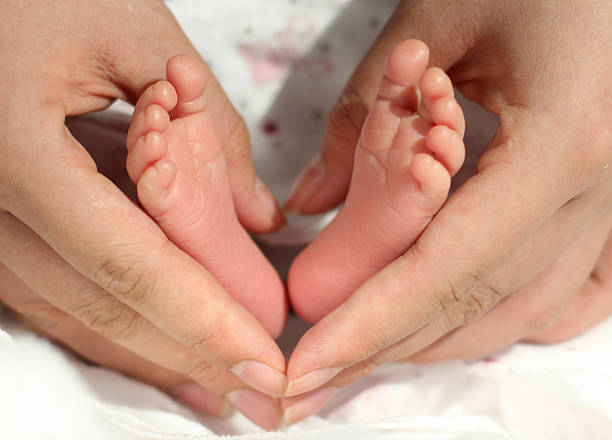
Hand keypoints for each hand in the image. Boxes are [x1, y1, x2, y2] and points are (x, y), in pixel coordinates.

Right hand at [0, 0, 285, 429]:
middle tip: (259, 394)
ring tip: (219, 387)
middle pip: (101, 305)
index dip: (202, 321)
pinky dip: (110, 327)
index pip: (129, 263)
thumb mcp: (131, 33)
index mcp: (17, 151)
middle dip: (188, 357)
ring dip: (151, 357)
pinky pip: (49, 295)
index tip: (264, 363)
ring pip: (70, 315)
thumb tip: (257, 215)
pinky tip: (158, 349)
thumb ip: (205, 127)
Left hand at [282, 0, 611, 422]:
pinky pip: (568, 294)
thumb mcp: (437, 20)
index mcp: (560, 146)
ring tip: (361, 357)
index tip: (306, 369)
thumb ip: (365, 111)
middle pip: (475, 302)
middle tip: (310, 380)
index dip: (368, 326)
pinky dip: (506, 320)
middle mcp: (599, 194)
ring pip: (519, 312)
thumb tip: (312, 197)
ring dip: (434, 341)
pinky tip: (461, 326)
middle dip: (383, 349)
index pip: (444, 266)